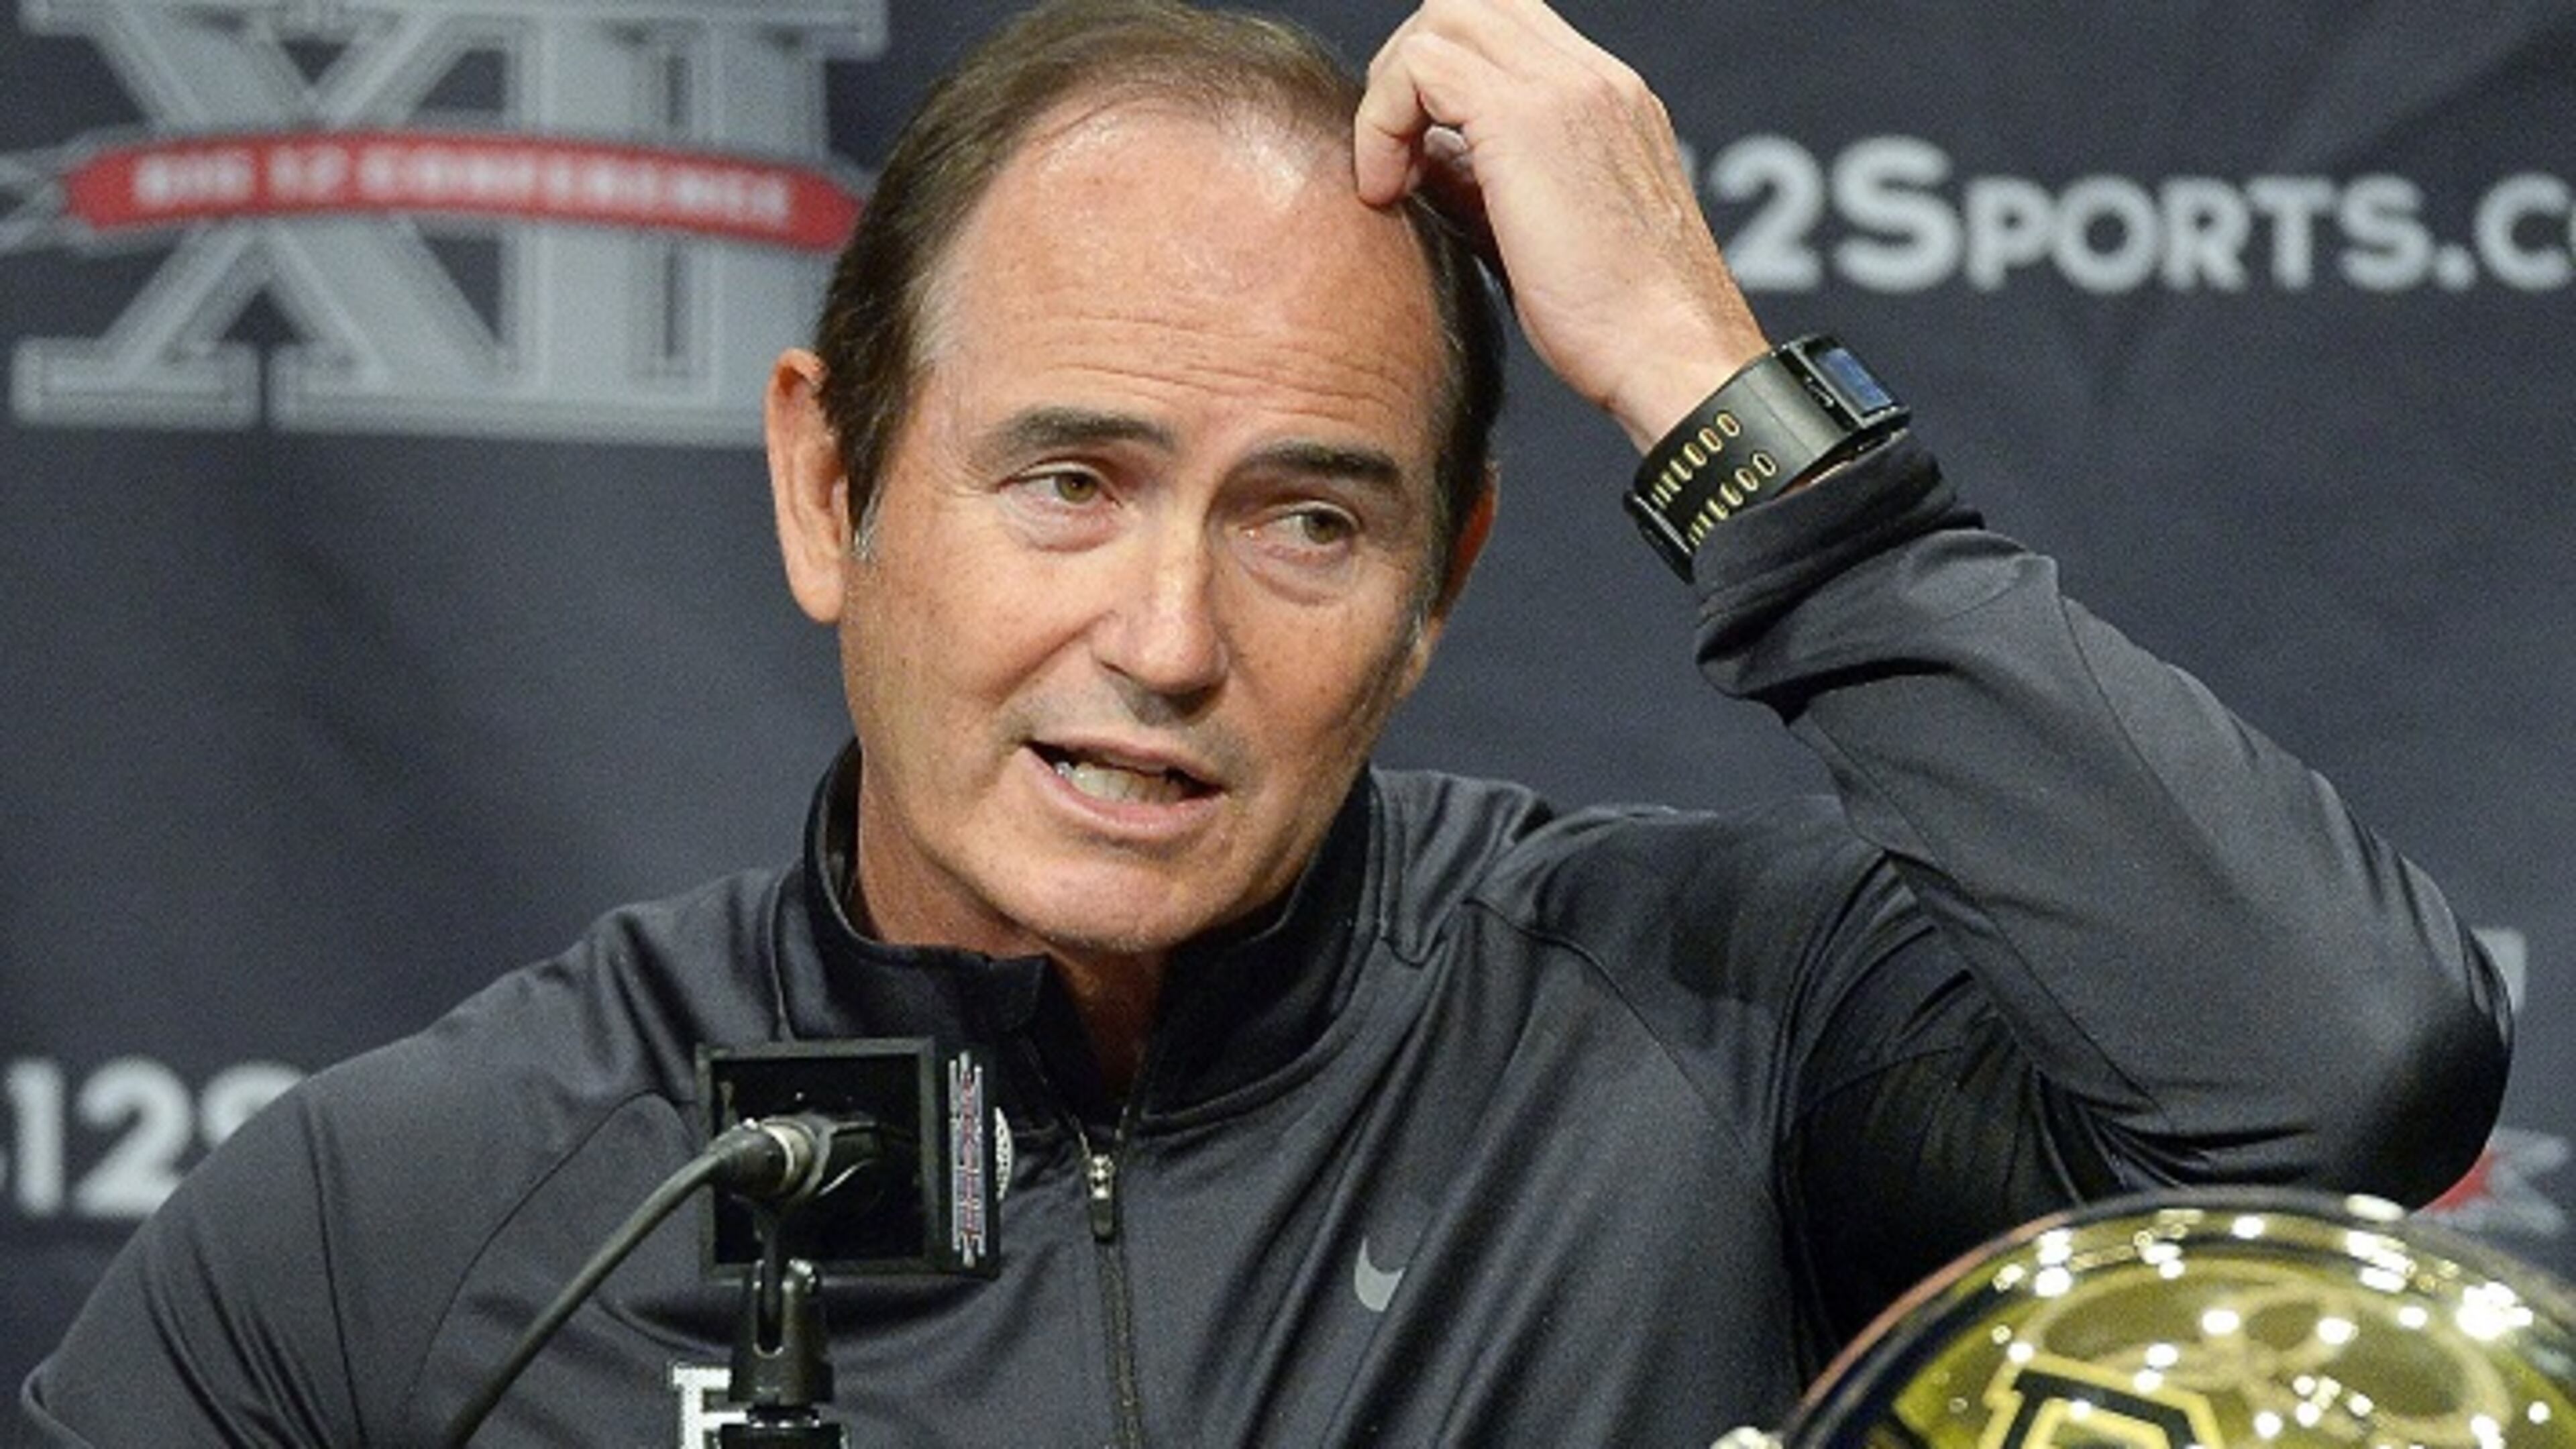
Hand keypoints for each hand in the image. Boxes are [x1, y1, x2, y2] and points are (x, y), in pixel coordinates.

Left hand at [1355, 0, 1768, 449]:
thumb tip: (1420, 163)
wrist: (1669, 355)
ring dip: (1393, 90)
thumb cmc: (1614, 327)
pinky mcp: (1527, 117)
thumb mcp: (1536, 234)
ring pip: (1444, 16)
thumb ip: (1482, 183)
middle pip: (1470, 5)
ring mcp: (1567, 86)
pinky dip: (1383, 121)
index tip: (1417, 160)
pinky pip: (1422, 67)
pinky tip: (1389, 191)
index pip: (1504, 33)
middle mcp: (1593, 77)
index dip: (1440, 81)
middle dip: (1408, 68)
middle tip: (1393, 154)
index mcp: (1604, 100)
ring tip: (1391, 175)